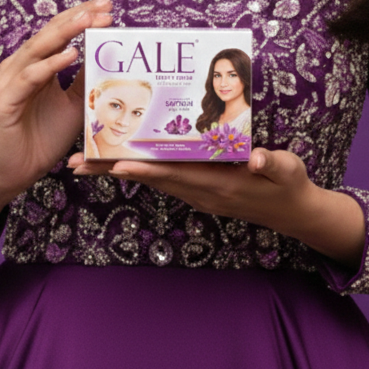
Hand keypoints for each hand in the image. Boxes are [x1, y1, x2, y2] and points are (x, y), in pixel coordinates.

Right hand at [0, 0, 111, 244]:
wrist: (19, 171)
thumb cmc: (45, 136)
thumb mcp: (76, 103)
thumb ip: (86, 78)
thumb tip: (109, 54)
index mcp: (37, 64)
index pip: (60, 31)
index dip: (82, 17)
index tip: (108, 7)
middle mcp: (22, 67)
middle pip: (50, 33)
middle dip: (78, 17)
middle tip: (104, 6)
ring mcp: (11, 82)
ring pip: (38, 49)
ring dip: (64, 33)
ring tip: (87, 20)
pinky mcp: (5, 102)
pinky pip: (29, 78)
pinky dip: (49, 65)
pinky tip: (70, 54)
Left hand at [67, 147, 364, 269]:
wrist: (295, 210)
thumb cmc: (290, 185)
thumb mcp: (287, 170)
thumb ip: (272, 163)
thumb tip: (259, 157)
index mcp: (218, 185)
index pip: (172, 175)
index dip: (143, 169)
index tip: (113, 163)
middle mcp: (201, 191)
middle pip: (150, 179)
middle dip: (112, 170)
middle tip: (74, 164)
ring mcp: (199, 192)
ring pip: (153, 180)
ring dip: (119, 171)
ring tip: (85, 162)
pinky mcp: (201, 190)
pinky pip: (165, 179)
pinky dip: (142, 170)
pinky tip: (126, 160)